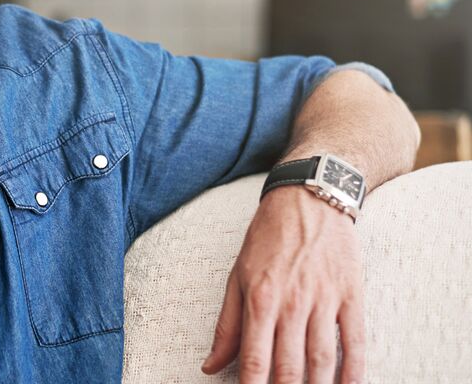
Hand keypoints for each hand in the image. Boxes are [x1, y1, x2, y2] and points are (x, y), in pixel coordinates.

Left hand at [201, 186, 364, 383]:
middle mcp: (292, 302)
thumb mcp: (237, 276)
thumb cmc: (267, 238)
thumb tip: (209, 365)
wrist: (308, 198)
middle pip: (290, 366)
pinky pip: (356, 341)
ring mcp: (325, 299)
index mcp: (259, 298)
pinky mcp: (352, 295)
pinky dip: (355, 371)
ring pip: (322, 360)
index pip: (254, 359)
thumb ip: (226, 325)